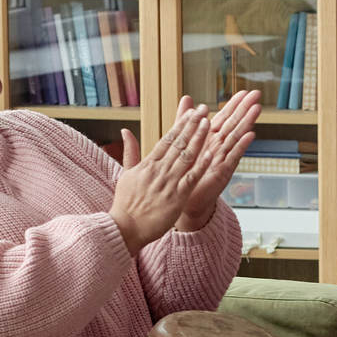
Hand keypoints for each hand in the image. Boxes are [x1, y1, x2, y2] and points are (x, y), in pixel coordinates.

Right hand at [110, 105, 211, 253]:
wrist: (125, 228)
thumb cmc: (126, 203)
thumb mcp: (125, 174)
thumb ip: (130, 151)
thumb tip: (125, 130)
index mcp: (148, 164)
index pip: (167, 139)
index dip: (181, 124)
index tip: (191, 112)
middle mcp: (158, 170)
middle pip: (178, 143)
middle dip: (192, 125)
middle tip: (203, 109)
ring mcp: (168, 183)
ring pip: (186, 157)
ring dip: (198, 139)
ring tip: (209, 124)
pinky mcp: (176, 197)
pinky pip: (191, 178)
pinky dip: (201, 166)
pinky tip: (211, 153)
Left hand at [171, 90, 261, 232]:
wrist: (183, 198)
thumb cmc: (185, 171)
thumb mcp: (182, 139)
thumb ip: (184, 119)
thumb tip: (187, 99)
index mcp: (209, 137)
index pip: (224, 117)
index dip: (234, 104)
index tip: (244, 92)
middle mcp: (219, 146)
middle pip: (234, 123)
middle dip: (245, 108)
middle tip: (257, 95)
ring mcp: (223, 158)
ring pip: (236, 137)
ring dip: (247, 122)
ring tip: (257, 109)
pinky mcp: (222, 171)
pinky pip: (233, 156)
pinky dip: (241, 146)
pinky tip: (250, 135)